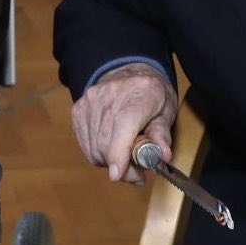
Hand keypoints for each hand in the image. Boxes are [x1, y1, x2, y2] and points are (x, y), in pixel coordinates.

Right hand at [71, 62, 177, 183]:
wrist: (128, 70)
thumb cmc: (151, 94)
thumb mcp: (167, 110)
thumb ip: (162, 134)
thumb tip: (162, 156)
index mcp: (139, 94)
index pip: (124, 123)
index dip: (119, 152)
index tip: (117, 174)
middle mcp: (109, 95)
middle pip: (107, 142)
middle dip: (122, 168)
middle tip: (137, 174)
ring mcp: (89, 102)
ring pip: (94, 147)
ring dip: (109, 162)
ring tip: (125, 159)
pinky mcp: (78, 110)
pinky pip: (86, 144)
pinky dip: (98, 153)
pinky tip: (111, 149)